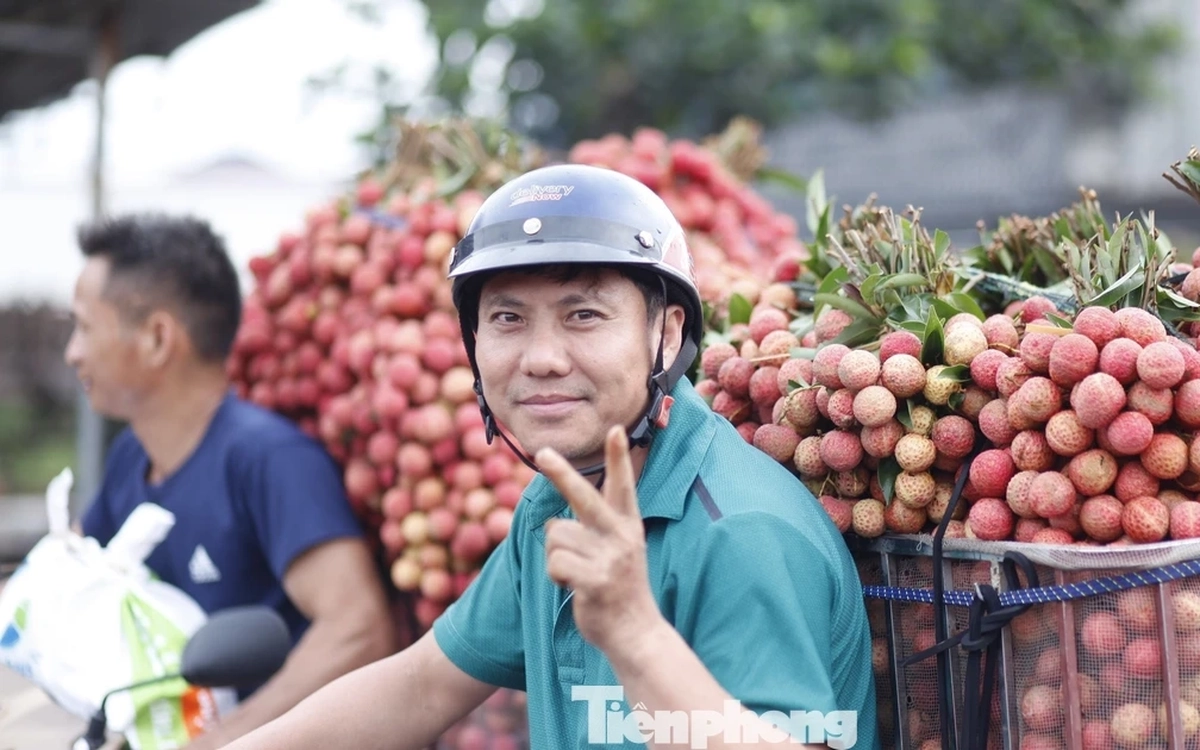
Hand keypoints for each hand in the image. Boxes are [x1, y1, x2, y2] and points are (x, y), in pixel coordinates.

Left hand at [536, 426, 662, 653]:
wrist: (636, 634)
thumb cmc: (619, 590)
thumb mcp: (617, 553)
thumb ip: (592, 533)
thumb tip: (551, 523)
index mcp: (628, 525)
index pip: (622, 486)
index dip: (617, 458)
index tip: (616, 430)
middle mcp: (620, 536)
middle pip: (583, 496)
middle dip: (560, 473)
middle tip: (541, 452)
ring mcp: (609, 558)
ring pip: (556, 535)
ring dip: (555, 556)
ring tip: (577, 575)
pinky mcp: (596, 580)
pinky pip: (555, 563)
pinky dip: (555, 576)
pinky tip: (572, 588)